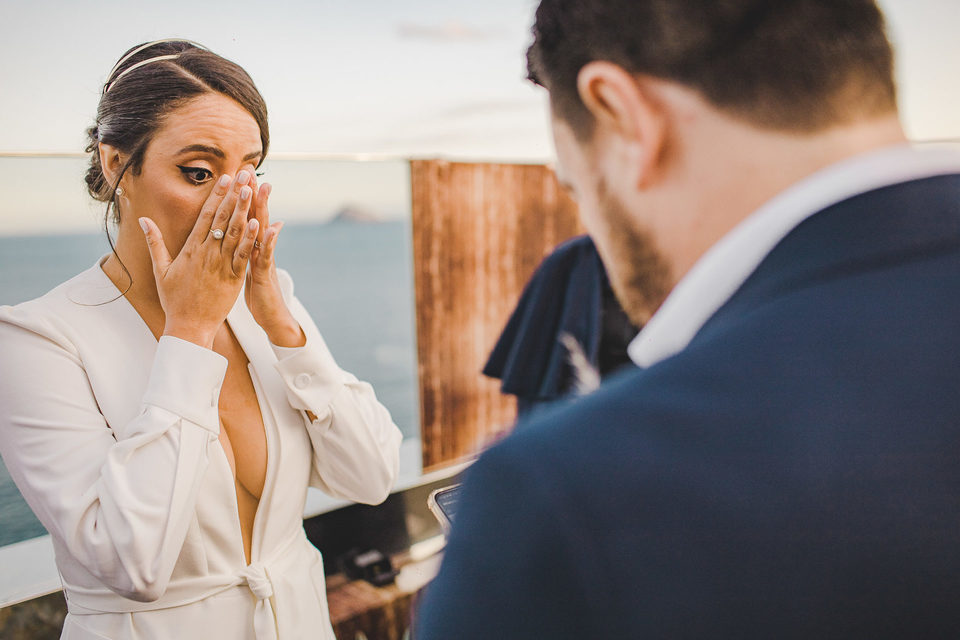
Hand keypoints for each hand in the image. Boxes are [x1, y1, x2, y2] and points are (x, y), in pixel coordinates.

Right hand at [139, 171, 259, 348]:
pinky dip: (250, 239)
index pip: (206, 215)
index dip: (217, 195)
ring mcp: (220, 265)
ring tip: (252, 189)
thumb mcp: (160, 269)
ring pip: (234, 232)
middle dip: (234, 194)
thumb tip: (143, 219)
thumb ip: (154, 242)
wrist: (188, 326)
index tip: (226, 177)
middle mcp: (206, 252)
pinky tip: (258, 223)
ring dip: (244, 209)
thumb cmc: (174, 299)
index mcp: (190, 248)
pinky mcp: (233, 278)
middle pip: (223, 218)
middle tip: (244, 173)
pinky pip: (243, 255)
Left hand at [244, 173, 305, 347]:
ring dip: (263, 210)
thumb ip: (256, 246)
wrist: (273, 316)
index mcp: (250, 247)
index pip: (244, 216)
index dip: (241, 196)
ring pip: (263, 231)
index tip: (237, 174)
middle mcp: (259, 249)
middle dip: (253, 194)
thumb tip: (268, 228)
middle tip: (251, 170)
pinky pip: (266, 256)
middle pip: (255, 216)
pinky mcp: (266, 275)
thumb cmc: (261, 292)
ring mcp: (264, 260)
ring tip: (263, 189)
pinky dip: (269, 242)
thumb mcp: (255, 267)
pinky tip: (271, 227)